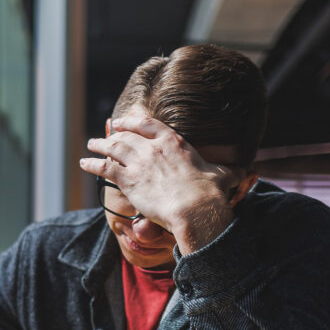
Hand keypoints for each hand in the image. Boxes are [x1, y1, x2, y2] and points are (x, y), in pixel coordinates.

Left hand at [79, 116, 244, 251]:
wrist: (195, 208)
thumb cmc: (210, 194)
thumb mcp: (223, 176)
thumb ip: (228, 172)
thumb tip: (246, 173)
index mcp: (175, 142)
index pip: (149, 125)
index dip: (133, 122)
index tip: (123, 122)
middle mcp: (154, 148)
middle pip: (127, 136)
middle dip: (113, 134)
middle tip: (103, 135)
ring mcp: (139, 162)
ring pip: (113, 148)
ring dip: (100, 145)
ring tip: (90, 145)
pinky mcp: (129, 179)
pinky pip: (105, 167)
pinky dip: (93, 164)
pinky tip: (84, 164)